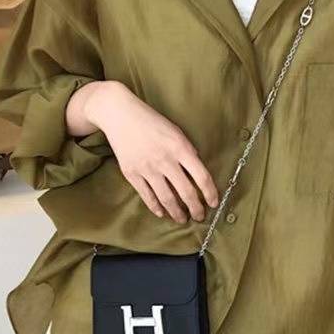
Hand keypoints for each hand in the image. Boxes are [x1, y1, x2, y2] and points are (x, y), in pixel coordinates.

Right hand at [81, 81, 218, 222]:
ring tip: (182, 219)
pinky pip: (146, 196)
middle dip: (196, 209)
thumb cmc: (152, 122)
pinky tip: (162, 213)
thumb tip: (196, 172)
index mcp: (180, 148)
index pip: (202, 177)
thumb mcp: (176, 131)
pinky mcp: (131, 173)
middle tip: (199, 217)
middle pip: (186, 192)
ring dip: (177, 212)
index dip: (210, 193)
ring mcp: (147, 168)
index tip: (213, 203)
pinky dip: (155, 207)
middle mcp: (165, 160)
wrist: (120, 115)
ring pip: (166, 198)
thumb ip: (187, 151)